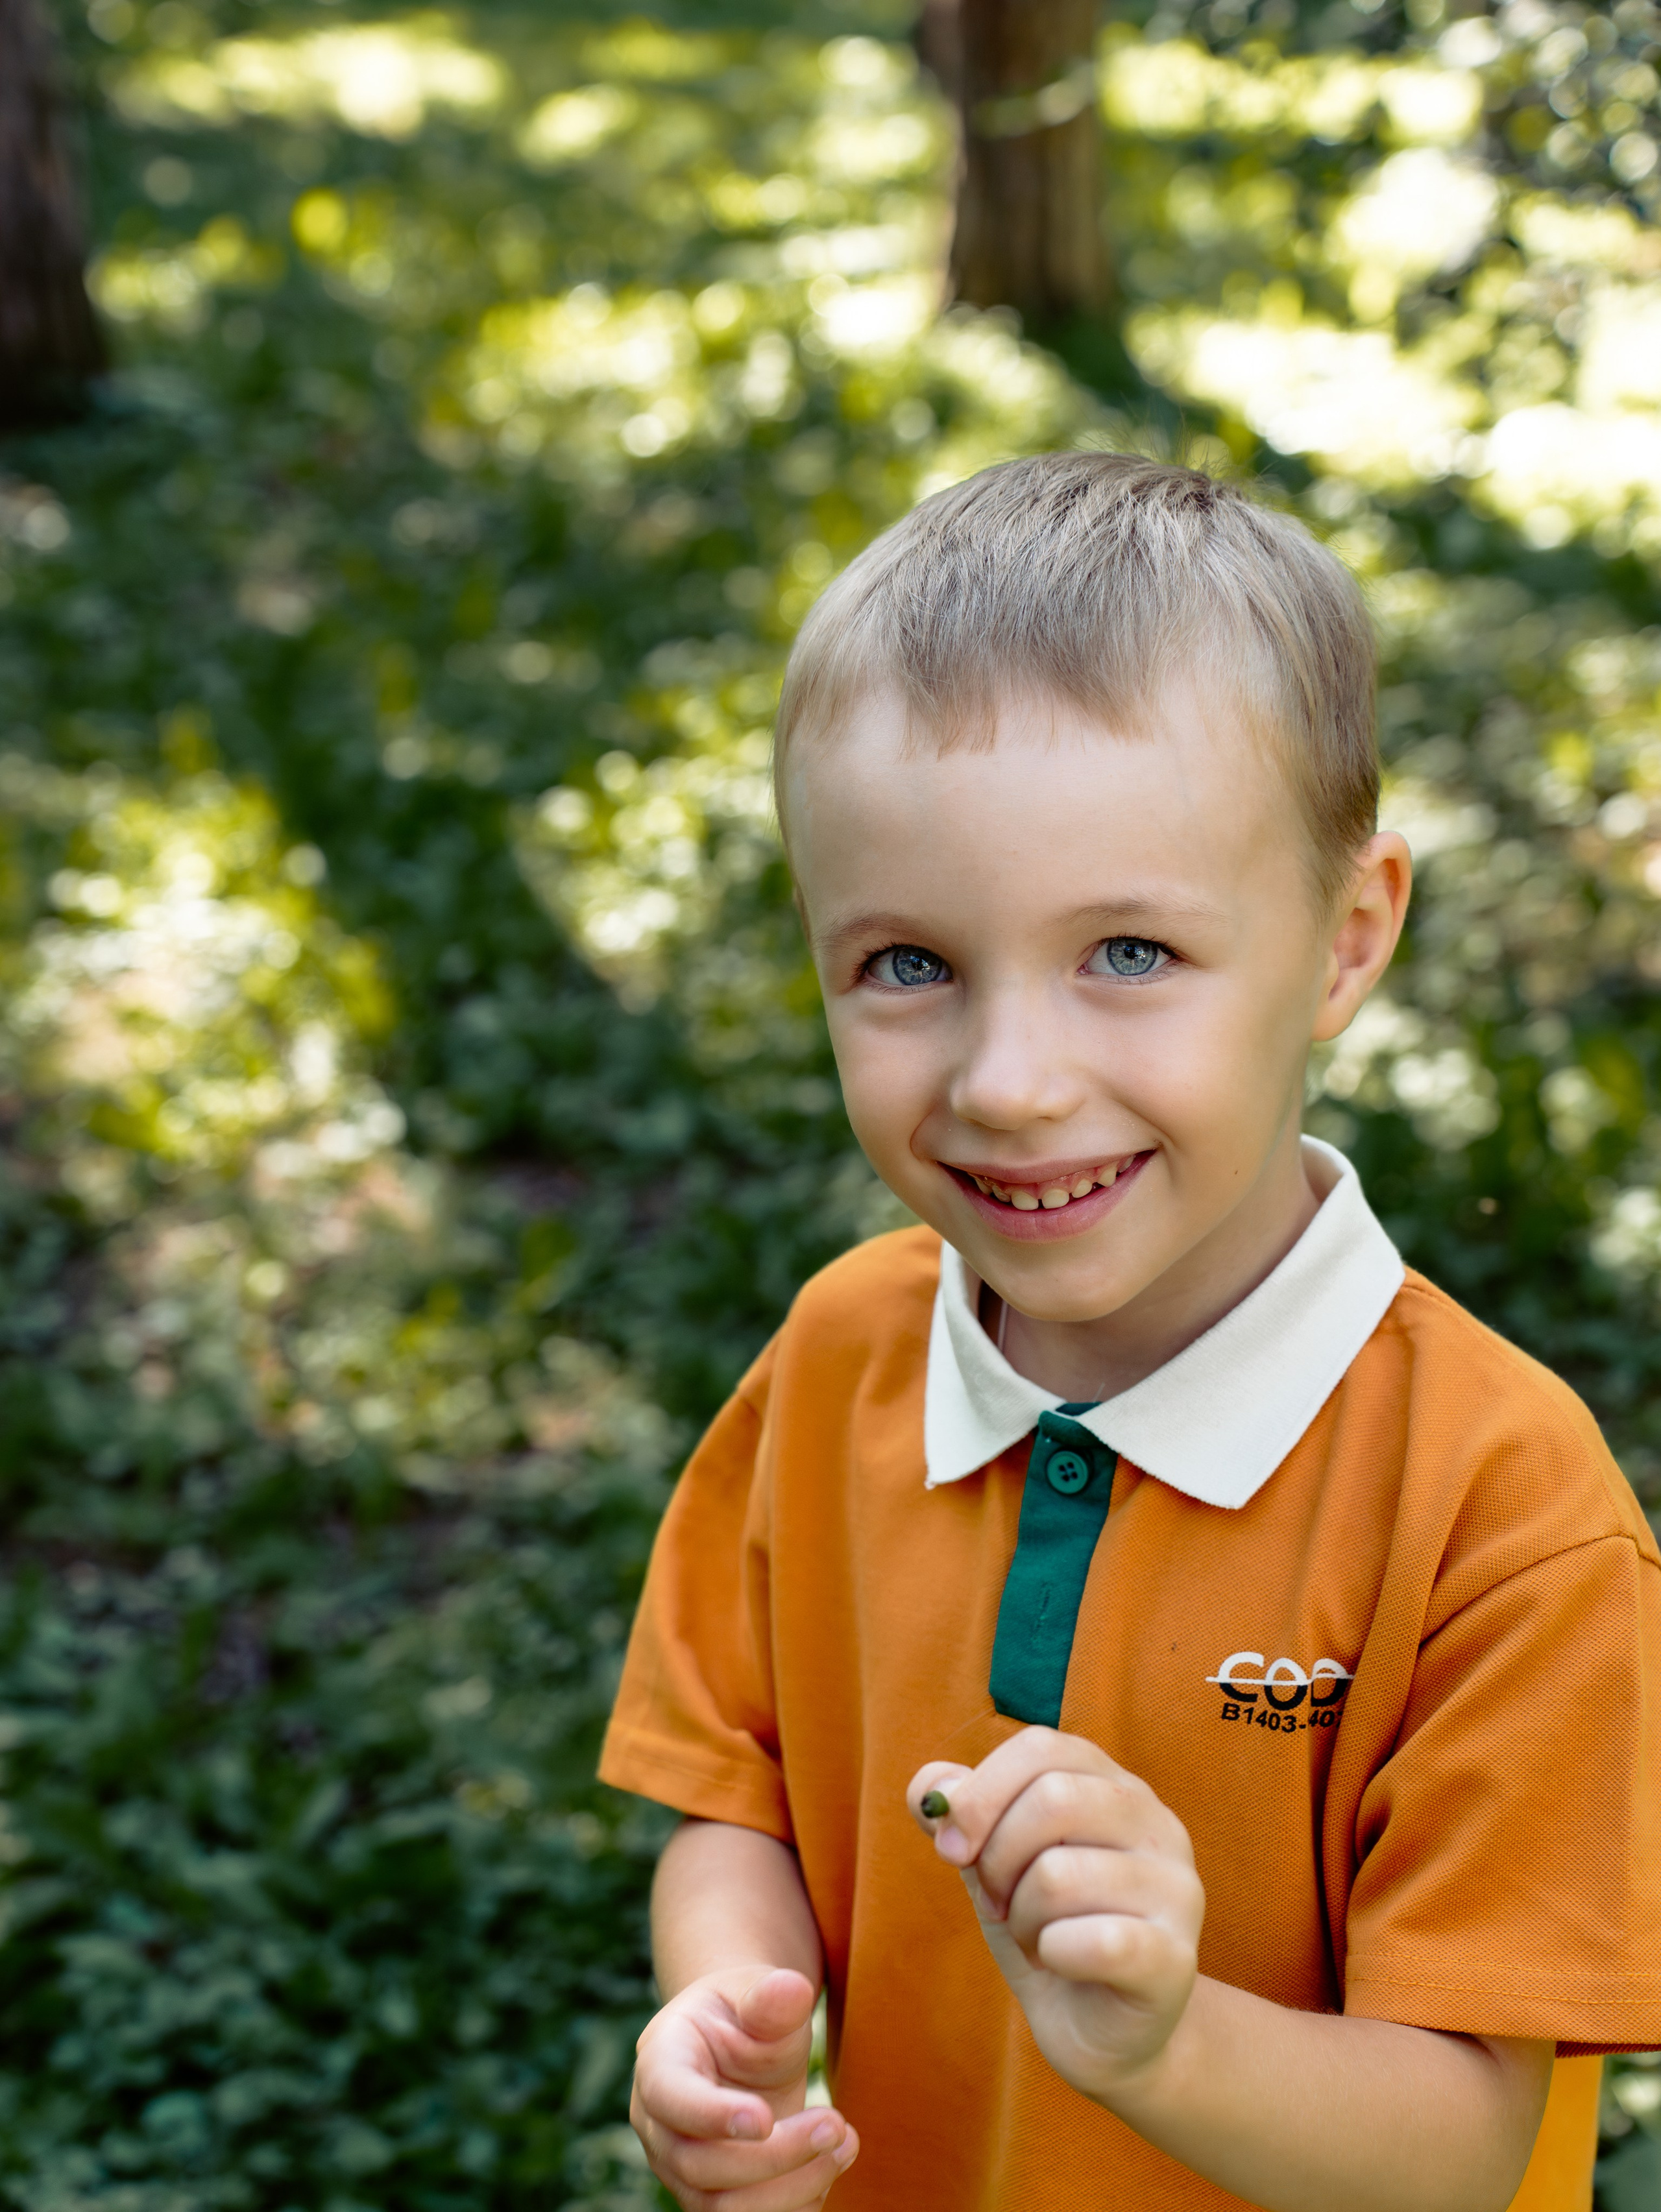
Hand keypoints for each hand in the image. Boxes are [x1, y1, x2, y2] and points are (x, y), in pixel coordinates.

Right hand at [631, 1964, 859, 2209]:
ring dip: (790, 2188)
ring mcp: (681, 2168)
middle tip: (835, 2123)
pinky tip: (829, 2169)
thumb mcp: (759, 1992)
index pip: (671, 2097)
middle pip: (700, 2164)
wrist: (742, 2043)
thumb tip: (792, 1989)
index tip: (765, 2118)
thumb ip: (771, 1998)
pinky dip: (792, 2208)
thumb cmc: (747, 2015)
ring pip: (721, 2208)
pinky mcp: (713, 2195)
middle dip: (775, 2155)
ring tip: (844, 2144)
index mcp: (661, 2061)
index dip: (711, 2115)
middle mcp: (660, 2125)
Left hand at [908, 1727, 1203, 2106]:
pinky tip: (1062, 1965)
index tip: (950, 1849)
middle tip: (996, 1904)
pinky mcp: (1174, 1958)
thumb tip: (929, 1790)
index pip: (1042, 1748)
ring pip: (1060, 1874)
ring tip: (1037, 1938)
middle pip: (1052, 1799)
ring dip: (1022, 1917)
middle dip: (996, 1860)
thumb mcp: (991, 1863)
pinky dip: (1054, 1954)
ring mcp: (1176, 1889)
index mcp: (1114, 1785)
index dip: (981, 1794)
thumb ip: (960, 1815)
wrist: (1100, 2031)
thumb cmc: (1045, 1929)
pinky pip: (1097, 1941)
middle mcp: (1157, 1823)